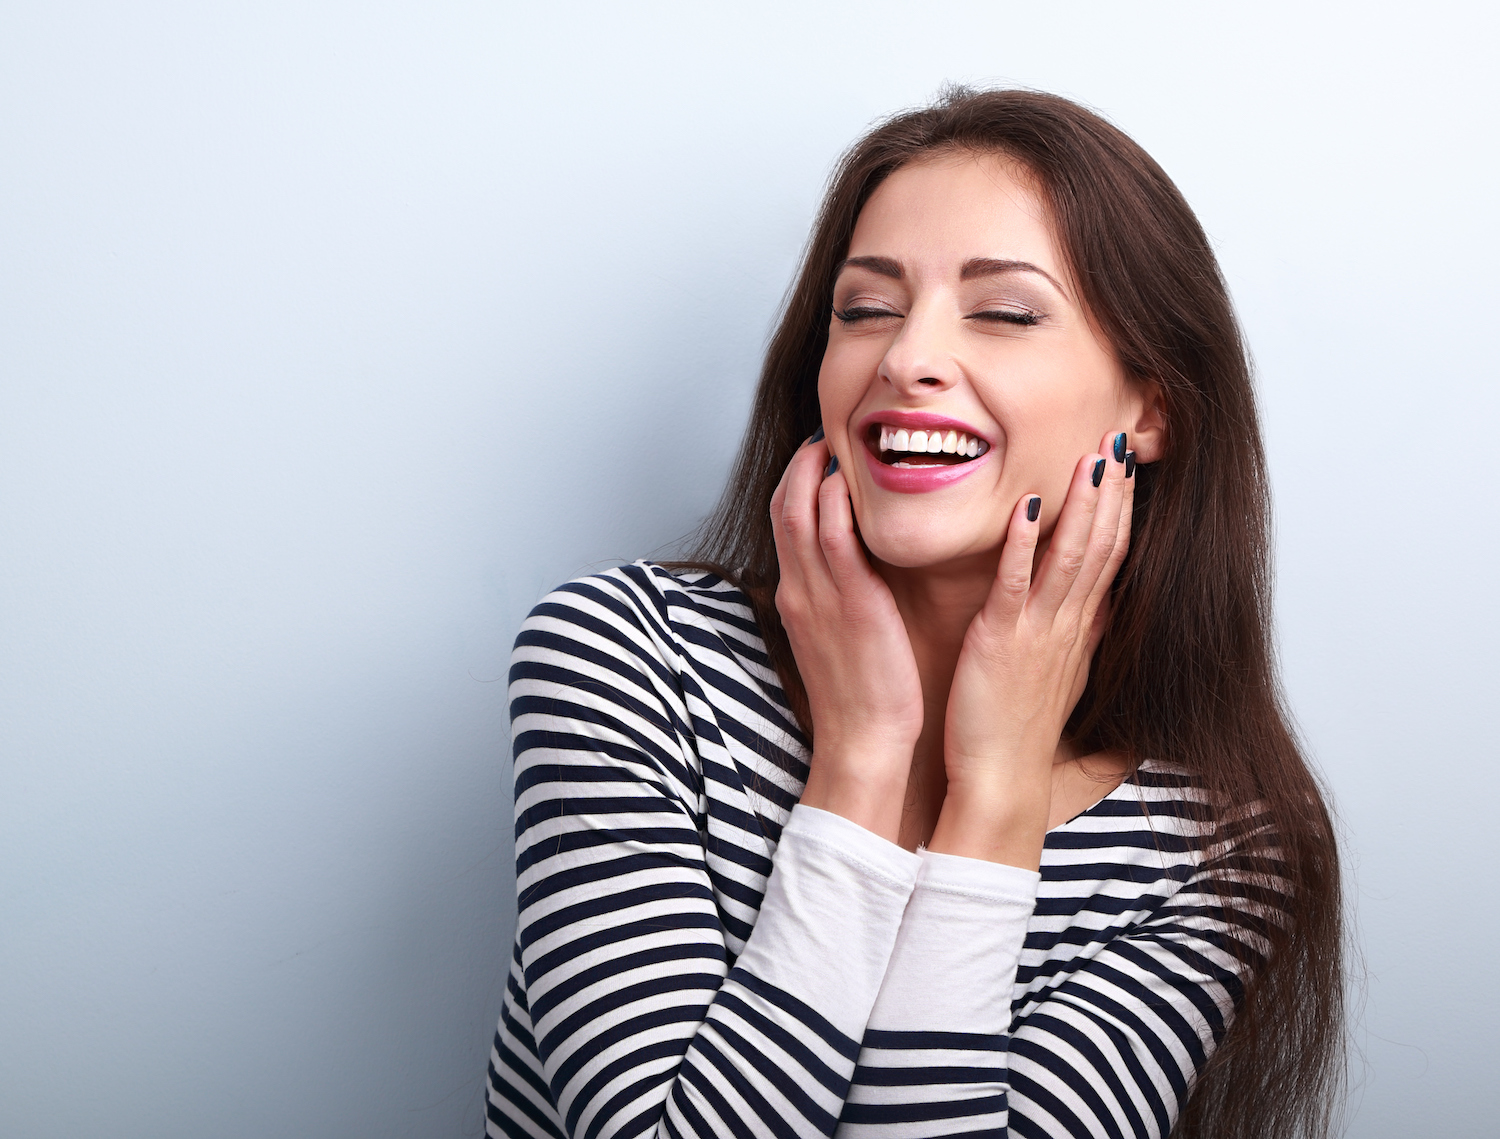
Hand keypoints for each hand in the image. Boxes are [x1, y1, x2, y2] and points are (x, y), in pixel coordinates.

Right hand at [770, 434, 923, 841]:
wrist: (864, 743)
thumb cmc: (861, 696)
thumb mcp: (838, 639)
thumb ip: (839, 599)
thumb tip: (854, 573)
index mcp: (797, 597)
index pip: (785, 522)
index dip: (797, 482)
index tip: (818, 455)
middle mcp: (800, 590)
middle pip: (784, 507)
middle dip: (800, 464)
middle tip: (824, 436)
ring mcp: (819, 595)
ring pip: (801, 513)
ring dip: (814, 470)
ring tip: (837, 442)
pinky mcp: (849, 603)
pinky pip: (834, 538)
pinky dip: (836, 503)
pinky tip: (850, 480)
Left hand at [930, 430, 1135, 865]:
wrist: (999, 782)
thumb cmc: (1014, 732)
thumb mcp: (1056, 676)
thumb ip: (1073, 636)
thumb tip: (1094, 608)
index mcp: (1077, 631)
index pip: (1110, 558)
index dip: (1120, 510)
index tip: (1126, 466)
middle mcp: (1067, 626)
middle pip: (1101, 546)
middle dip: (1112, 492)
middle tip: (1121, 438)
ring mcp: (1038, 632)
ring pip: (1070, 556)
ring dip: (1082, 504)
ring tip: (1091, 456)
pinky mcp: (1001, 641)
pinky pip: (1015, 583)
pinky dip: (1023, 543)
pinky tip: (1027, 504)